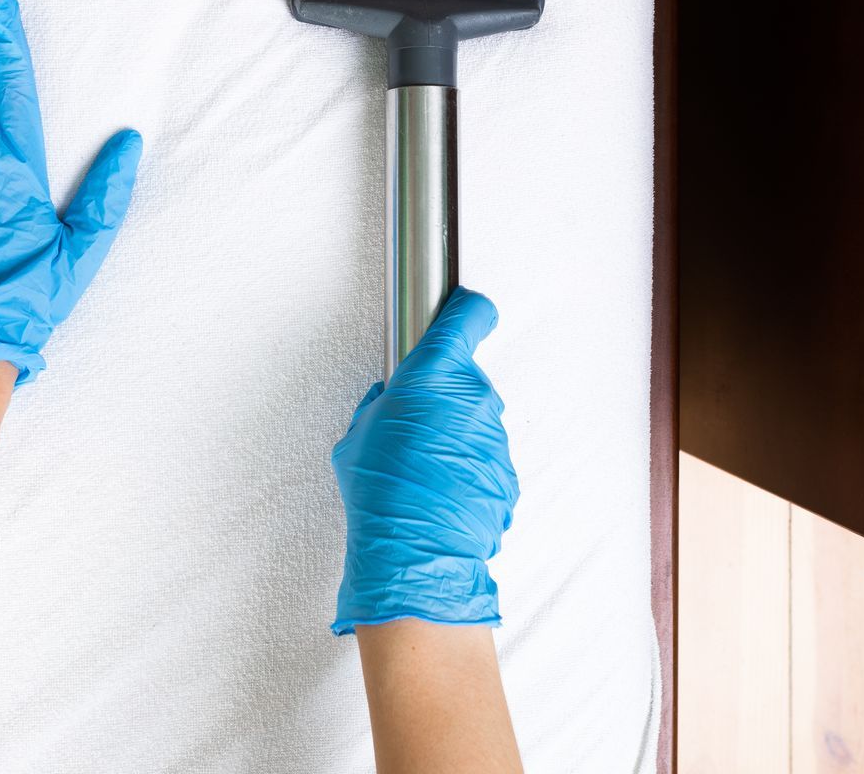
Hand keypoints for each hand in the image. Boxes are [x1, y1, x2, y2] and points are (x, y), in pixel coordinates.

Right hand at [330, 287, 517, 633]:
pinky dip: (466, 472)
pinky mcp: (506, 472)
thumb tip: (387, 404)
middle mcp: (473, 396)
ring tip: (421, 473)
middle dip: (442, 397)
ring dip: (453, 439)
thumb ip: (380, 406)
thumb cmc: (381, 489)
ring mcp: (494, 436)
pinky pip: (484, 460)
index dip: (466, 311)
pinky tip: (439, 495)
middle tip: (412, 429)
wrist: (415, 552)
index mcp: (434, 374)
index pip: (467, 317)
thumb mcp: (358, 433)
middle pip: (464, 379)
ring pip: (474, 423)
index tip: (464, 310)